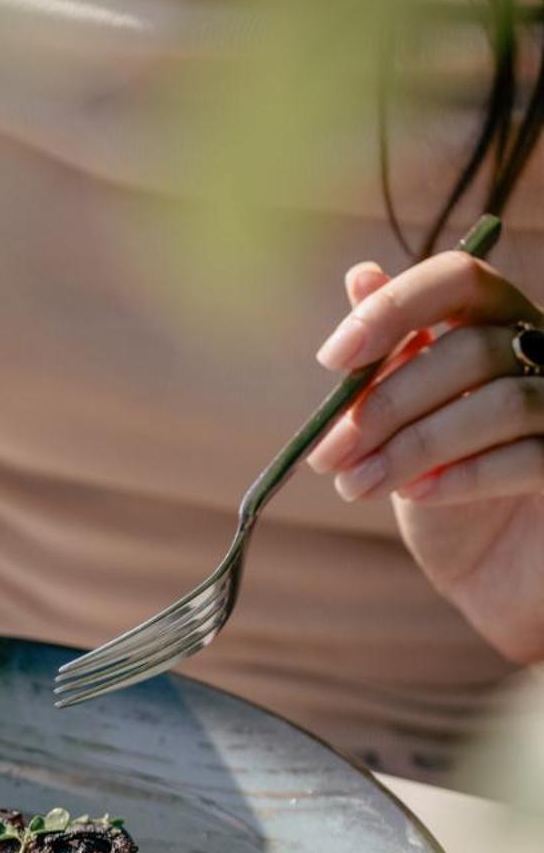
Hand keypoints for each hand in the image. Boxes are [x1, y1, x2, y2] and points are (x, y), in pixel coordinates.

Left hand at [307, 248, 543, 663]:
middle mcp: (542, 355)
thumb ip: (387, 359)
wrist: (491, 577)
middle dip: (386, 404)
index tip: (333, 360)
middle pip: (469, 350)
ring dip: (414, 446)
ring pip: (500, 403)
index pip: (458, 278)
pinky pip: (528, 456)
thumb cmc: (444, 492)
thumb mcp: (400, 426)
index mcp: (496, 325)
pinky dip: (463, 476)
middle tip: (329, 454)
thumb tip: (361, 275)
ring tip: (358, 486)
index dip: (394, 309)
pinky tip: (417, 497)